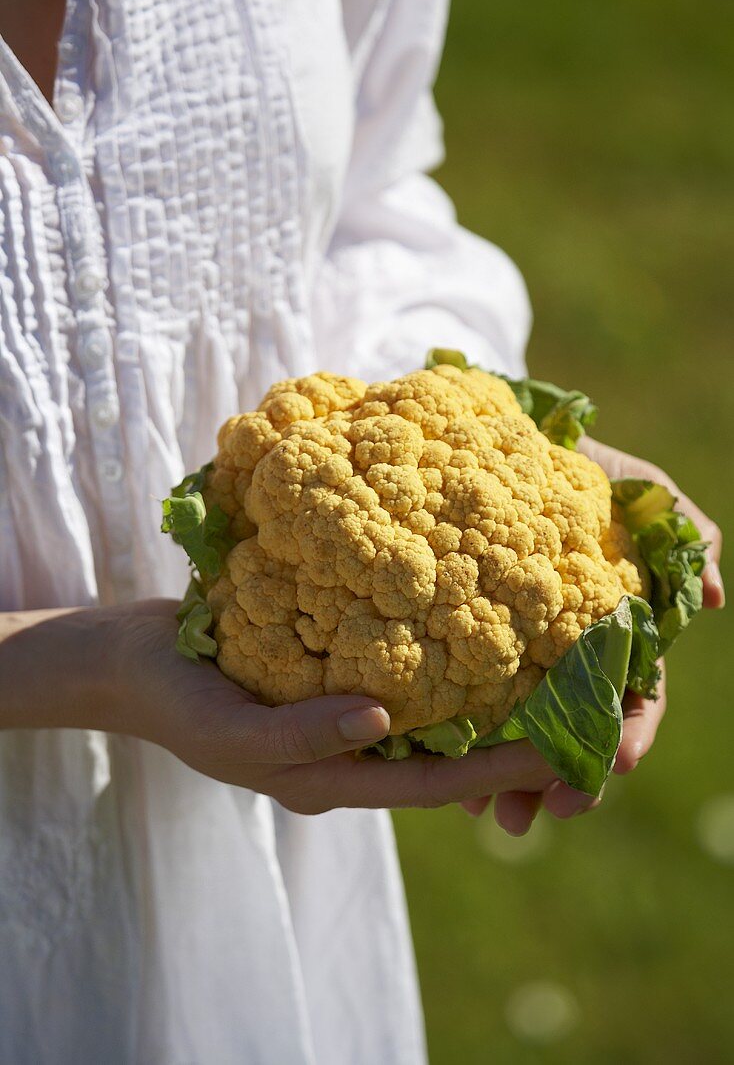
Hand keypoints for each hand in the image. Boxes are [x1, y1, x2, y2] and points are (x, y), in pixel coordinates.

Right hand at [102, 599, 558, 812]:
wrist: (134, 662)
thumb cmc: (177, 699)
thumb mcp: (229, 729)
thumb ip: (300, 737)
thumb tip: (381, 722)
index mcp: (327, 781)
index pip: (430, 782)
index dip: (495, 770)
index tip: (559, 750)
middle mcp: (345, 755)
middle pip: (441, 757)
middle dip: (506, 743)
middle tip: (574, 713)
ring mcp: (338, 720)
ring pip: (426, 720)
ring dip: (480, 703)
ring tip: (539, 674)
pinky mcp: (328, 680)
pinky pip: (397, 680)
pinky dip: (437, 667)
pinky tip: (466, 636)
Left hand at [461, 438, 723, 833]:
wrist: (497, 444)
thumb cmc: (576, 466)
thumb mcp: (639, 488)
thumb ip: (685, 535)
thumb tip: (713, 597)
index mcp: (613, 634)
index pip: (633, 699)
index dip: (629, 734)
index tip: (617, 763)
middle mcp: (566, 657)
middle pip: (573, 734)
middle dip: (562, 780)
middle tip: (534, 812)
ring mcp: (515, 659)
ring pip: (516, 737)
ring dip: (506, 784)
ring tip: (487, 815)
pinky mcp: (464, 648)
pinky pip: (461, 709)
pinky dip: (458, 746)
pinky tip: (441, 774)